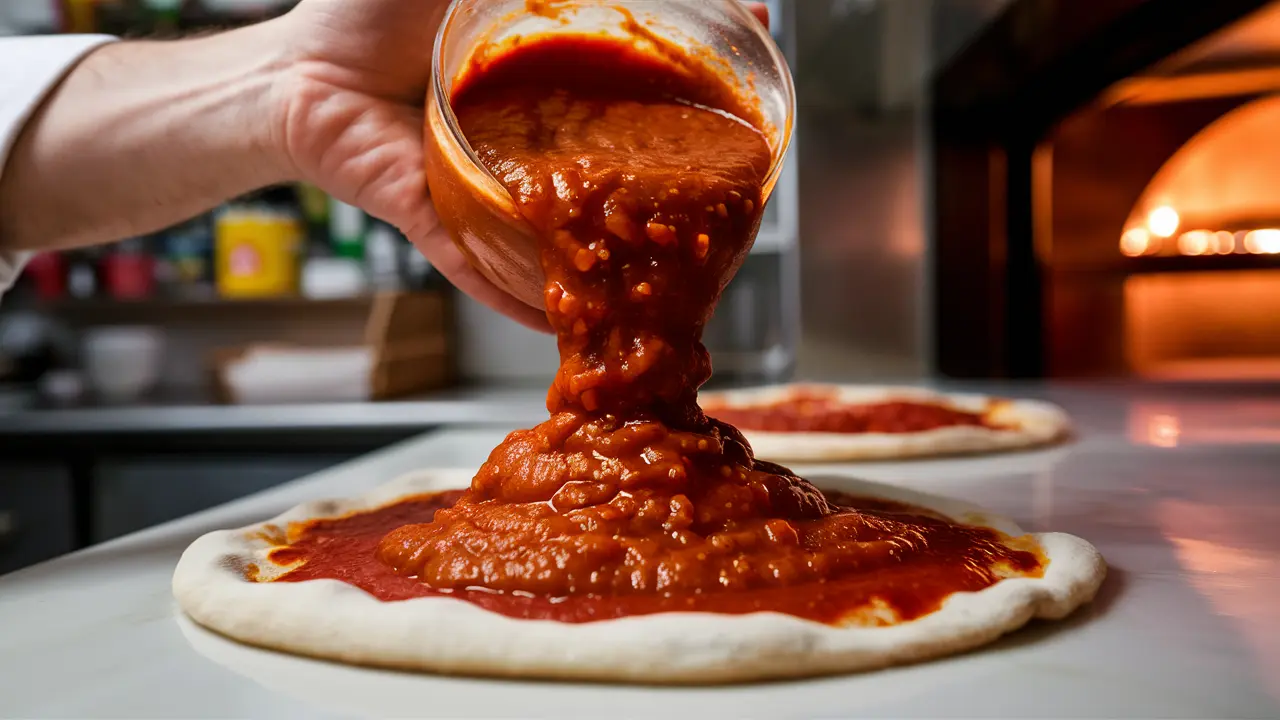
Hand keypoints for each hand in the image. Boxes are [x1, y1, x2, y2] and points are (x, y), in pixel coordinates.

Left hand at [272, 1, 770, 331]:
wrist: (290, 73)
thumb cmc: (362, 12)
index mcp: (541, 76)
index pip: (634, 77)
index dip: (696, 68)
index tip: (755, 33)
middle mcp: (528, 141)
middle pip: (614, 170)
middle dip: (676, 180)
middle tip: (736, 178)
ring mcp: (487, 190)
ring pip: (563, 233)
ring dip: (615, 257)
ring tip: (673, 269)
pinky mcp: (439, 222)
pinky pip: (483, 268)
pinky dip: (518, 294)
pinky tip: (561, 316)